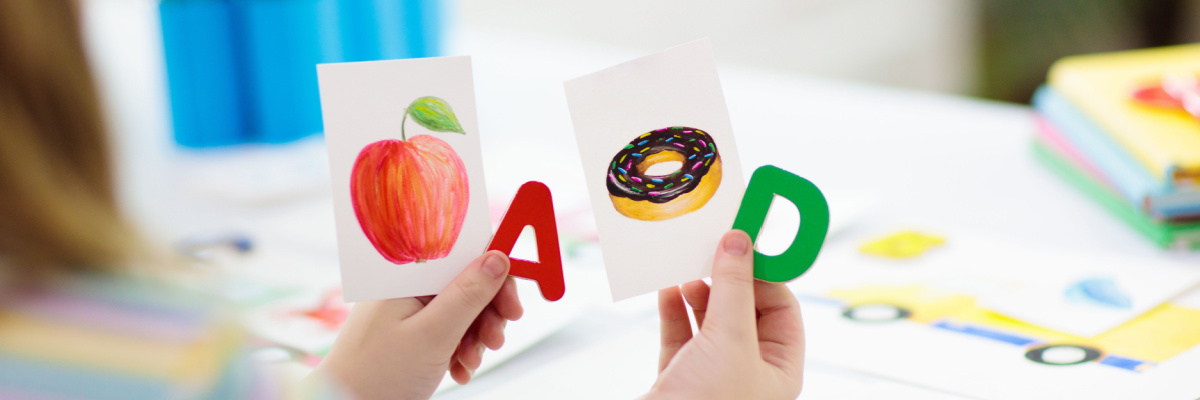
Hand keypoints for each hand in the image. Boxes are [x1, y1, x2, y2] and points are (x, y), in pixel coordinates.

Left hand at [315, 250, 522, 399]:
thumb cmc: (376, 375)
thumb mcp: (433, 334)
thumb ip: (468, 294)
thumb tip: (499, 257)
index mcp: (406, 276)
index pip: (461, 253)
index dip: (494, 273)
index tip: (513, 302)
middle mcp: (407, 288)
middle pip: (466, 283)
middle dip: (488, 312)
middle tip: (496, 338)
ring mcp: (409, 312)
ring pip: (462, 310)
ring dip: (476, 336)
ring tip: (471, 360)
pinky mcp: (412, 335)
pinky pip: (449, 331)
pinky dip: (461, 349)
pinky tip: (459, 369)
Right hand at [645, 230, 805, 399]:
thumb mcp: (730, 340)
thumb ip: (734, 288)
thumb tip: (739, 242)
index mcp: (779, 369)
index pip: (782, 308)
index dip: (765, 273)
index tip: (745, 241)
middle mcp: (749, 371)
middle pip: (745, 309)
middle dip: (728, 279)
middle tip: (713, 246)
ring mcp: (713, 374)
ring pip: (710, 319)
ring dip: (698, 291)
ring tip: (686, 266)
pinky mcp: (680, 375)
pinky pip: (680, 333)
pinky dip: (674, 309)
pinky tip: (667, 289)